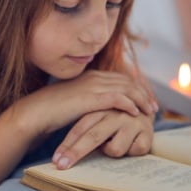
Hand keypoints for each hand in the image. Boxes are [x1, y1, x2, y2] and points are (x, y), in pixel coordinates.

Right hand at [12, 70, 157, 137]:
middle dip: (144, 93)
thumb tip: (103, 110)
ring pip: (127, 88)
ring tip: (151, 111)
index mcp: (91, 76)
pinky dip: (129, 104)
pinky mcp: (91, 97)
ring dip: (141, 99)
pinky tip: (136, 114)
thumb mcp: (76, 102)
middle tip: (154, 107)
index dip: (136, 89)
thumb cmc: (53, 111)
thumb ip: (90, 101)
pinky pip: (117, 98)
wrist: (36, 112)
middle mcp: (94, 77)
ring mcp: (93, 85)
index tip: (146, 100)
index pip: (121, 78)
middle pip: (128, 81)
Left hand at [52, 109, 154, 169]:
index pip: (80, 129)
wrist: (147, 105)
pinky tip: (132, 143)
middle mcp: (115, 114)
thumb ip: (85, 130)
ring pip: (115, 149)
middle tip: (62, 166)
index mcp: (100, 109)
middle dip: (76, 153)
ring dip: (112, 151)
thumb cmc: (117, 117)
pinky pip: (134, 152)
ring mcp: (131, 122)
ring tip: (116, 142)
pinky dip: (131, 152)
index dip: (67, 145)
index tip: (56, 161)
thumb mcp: (100, 117)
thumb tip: (62, 154)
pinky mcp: (147, 132)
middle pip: (93, 137)